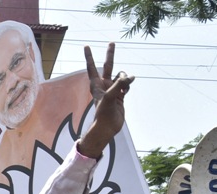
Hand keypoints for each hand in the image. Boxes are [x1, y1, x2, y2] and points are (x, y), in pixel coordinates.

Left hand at [78, 43, 133, 158]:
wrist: (108, 127)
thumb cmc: (103, 112)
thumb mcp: (110, 96)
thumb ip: (119, 85)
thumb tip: (130, 77)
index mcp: (96, 84)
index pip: (91, 67)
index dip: (89, 56)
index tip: (86, 46)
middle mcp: (104, 85)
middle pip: (108, 66)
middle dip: (110, 55)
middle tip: (112, 42)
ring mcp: (112, 89)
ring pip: (121, 76)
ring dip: (125, 77)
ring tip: (125, 86)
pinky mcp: (120, 95)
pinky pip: (126, 85)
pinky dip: (128, 85)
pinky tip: (126, 91)